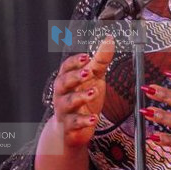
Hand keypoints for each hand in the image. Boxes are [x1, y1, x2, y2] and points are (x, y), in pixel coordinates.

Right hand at [52, 35, 114, 149]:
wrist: (73, 130)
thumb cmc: (83, 100)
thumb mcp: (94, 79)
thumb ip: (100, 61)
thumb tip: (109, 39)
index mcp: (67, 79)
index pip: (66, 67)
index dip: (74, 61)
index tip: (86, 56)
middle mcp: (62, 94)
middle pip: (62, 82)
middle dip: (74, 76)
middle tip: (87, 72)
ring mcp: (64, 111)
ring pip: (67, 102)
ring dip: (79, 97)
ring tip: (93, 93)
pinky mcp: (69, 127)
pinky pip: (73, 123)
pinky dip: (83, 121)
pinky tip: (93, 118)